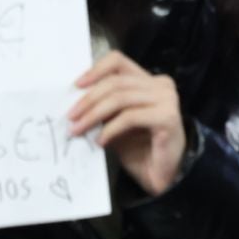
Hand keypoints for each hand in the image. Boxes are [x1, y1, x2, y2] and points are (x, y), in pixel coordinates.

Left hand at [69, 51, 187, 195]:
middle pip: (116, 82)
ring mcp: (167, 99)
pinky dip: (110, 129)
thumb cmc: (140, 149)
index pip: (118, 61)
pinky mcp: (167, 117)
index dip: (94, 70)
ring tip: (79, 130)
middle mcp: (161, 85)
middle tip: (70, 117)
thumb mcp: (115, 122)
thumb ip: (103, 107)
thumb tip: (74, 102)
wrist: (162, 177)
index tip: (75, 86)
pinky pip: (130, 117)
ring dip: (94, 115)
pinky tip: (100, 141)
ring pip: (120, 98)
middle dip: (88, 100)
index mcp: (149, 81)